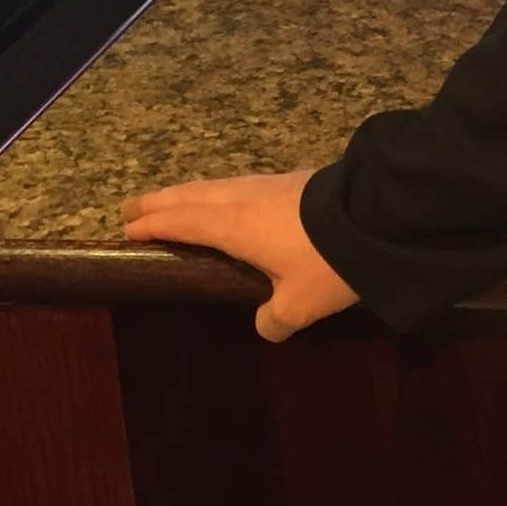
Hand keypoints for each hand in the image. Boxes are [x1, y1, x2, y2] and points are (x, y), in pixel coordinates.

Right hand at [121, 170, 357, 342]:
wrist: (379, 214)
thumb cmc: (327, 262)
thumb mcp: (298, 305)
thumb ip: (273, 320)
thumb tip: (264, 325)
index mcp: (234, 225)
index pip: (181, 221)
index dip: (152, 225)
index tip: (127, 229)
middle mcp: (244, 198)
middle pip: (192, 195)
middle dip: (160, 201)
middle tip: (133, 208)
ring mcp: (270, 184)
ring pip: (217, 185)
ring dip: (190, 193)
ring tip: (176, 202)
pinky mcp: (294, 180)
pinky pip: (241, 185)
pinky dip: (220, 192)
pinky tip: (231, 199)